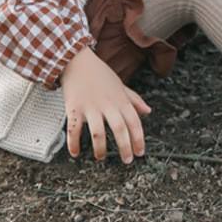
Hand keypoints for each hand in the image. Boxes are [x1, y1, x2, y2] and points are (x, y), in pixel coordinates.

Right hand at [61, 46, 151, 162]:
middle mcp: (107, 104)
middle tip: (127, 160)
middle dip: (125, 147)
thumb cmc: (100, 74)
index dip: (138, 138)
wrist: (77, 61)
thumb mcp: (120, 85)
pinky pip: (74, 129)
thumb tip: (148, 111)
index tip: (140, 152)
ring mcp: (90, 107)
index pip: (134, 121)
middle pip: (119, 128)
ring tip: (101, 157)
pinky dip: (74, 143)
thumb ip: (134, 99)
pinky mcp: (74, 108)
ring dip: (100, 148)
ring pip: (98, 132)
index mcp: (120, 99)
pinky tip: (75, 153)